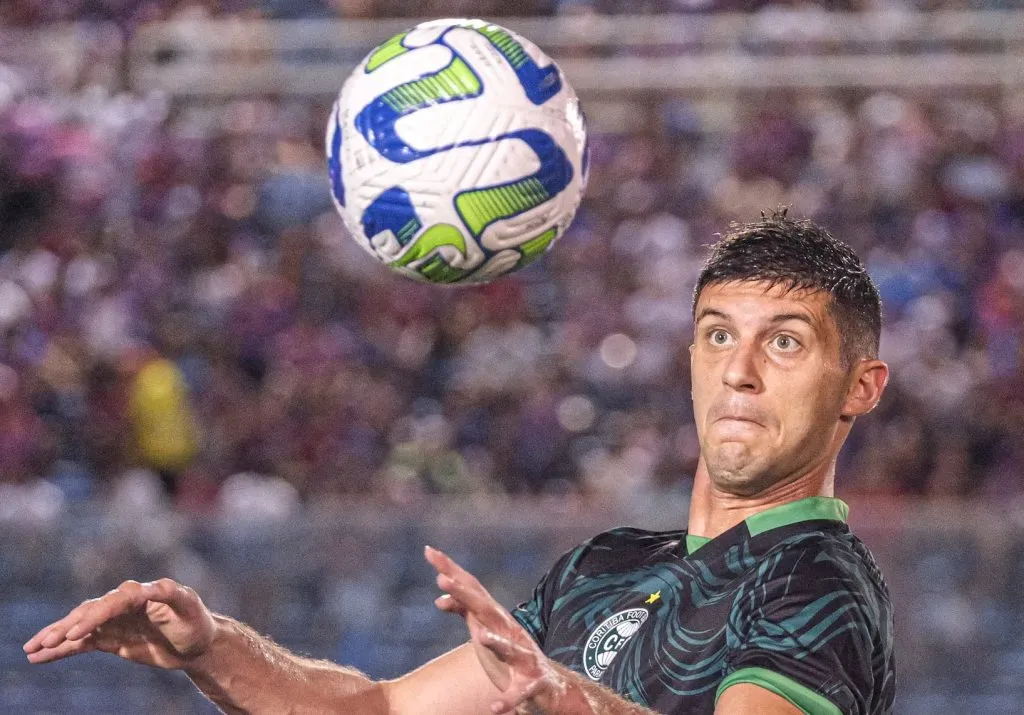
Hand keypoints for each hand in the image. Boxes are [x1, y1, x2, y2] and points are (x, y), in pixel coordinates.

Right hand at [23, 578, 215, 668]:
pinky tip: (39, 656)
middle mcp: (122, 604)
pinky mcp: (110, 639)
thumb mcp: (188, 606)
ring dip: (56, 636)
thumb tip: (155, 585)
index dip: (96, 615)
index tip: (79, 631)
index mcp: (141, 592)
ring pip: (79, 627)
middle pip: (90, 613)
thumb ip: (171, 594)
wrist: (196, 644)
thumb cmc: (195, 621)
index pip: (113, 602)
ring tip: (32, 648)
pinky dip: (60, 650)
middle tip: (46, 641)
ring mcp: (114, 622)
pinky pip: (80, 644)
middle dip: (68, 626)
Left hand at [425, 546, 566, 714]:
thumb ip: (463, 612)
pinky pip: (519, 694)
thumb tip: (437, 598)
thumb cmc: (512, 655)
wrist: (554, 687)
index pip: (471, 590)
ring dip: (496, 642)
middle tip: (443, 580)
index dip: (451, 570)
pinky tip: (496, 707)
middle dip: (465, 595)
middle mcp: (511, 632)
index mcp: (497, 619)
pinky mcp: (533, 686)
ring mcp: (525, 659)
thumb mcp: (485, 630)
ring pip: (510, 649)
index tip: (429, 551)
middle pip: (486, 609)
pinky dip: (508, 700)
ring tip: (480, 636)